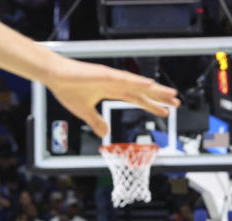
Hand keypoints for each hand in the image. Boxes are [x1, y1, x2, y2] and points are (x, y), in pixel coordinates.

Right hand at [45, 56, 179, 137]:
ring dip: (155, 90)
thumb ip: (96, 122)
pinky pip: (125, 79)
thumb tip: (105, 133)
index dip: (151, 105)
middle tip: (177, 103)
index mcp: (112, 90)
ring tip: (171, 95)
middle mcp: (116, 83)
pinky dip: (138, 82)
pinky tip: (150, 84)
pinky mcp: (105, 75)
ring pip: (138, 85)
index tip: (165, 111)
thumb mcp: (84, 112)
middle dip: (159, 97)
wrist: (55, 76)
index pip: (136, 99)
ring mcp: (111, 78)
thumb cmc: (68, 90)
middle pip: (142, 91)